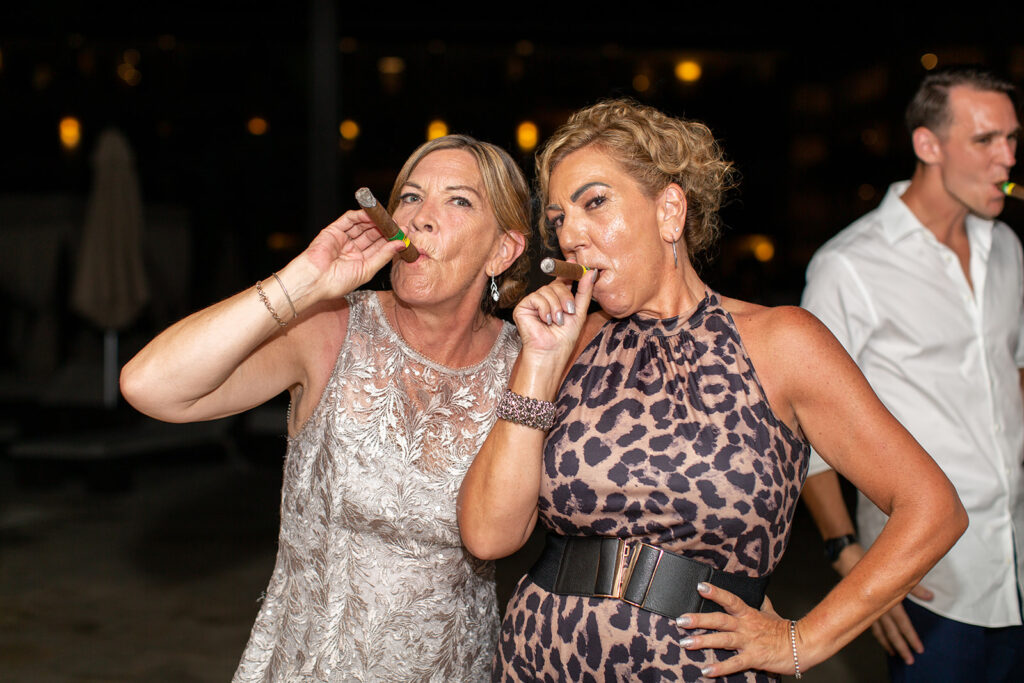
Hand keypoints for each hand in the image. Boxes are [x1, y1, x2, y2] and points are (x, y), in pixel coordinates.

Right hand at [297, 209, 407, 301]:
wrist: (314, 281)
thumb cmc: (337, 282)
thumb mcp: (367, 270)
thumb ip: (384, 255)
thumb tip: (401, 244)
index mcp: (360, 262)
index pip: (379, 247)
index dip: (391, 241)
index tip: (404, 235)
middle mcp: (352, 249)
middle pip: (373, 235)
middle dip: (386, 229)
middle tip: (399, 224)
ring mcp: (343, 239)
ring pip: (362, 226)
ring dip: (376, 222)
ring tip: (389, 219)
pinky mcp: (334, 230)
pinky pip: (349, 219)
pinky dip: (361, 215)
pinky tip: (373, 216)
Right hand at [513, 269, 597, 367]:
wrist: (551, 352)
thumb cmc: (564, 338)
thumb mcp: (579, 312)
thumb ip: (584, 291)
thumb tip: (591, 272)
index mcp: (558, 299)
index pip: (562, 280)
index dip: (567, 269)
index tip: (572, 261)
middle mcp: (545, 298)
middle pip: (556, 284)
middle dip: (565, 297)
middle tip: (567, 312)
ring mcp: (533, 302)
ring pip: (547, 290)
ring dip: (556, 307)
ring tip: (556, 321)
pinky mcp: (522, 307)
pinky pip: (536, 297)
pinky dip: (544, 309)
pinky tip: (545, 320)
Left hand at [677, 582, 796, 677]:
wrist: (803, 645)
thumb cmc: (786, 630)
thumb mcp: (772, 612)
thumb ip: (762, 603)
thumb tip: (759, 593)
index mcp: (749, 614)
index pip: (730, 600)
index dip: (716, 592)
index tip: (700, 586)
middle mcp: (746, 626)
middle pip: (719, 620)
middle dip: (699, 620)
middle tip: (680, 619)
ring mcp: (749, 642)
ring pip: (722, 640)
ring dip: (703, 642)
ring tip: (686, 643)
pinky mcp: (754, 658)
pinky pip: (735, 663)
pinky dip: (720, 668)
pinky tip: (706, 670)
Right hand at [832, 542, 928, 663]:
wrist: (847, 559)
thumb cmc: (871, 564)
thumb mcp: (896, 573)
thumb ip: (914, 588)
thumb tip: (930, 597)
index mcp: (887, 601)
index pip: (902, 624)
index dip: (911, 637)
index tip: (918, 649)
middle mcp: (877, 609)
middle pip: (891, 632)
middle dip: (900, 647)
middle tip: (909, 660)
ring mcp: (867, 609)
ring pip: (880, 632)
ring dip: (888, 644)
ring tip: (894, 654)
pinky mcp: (861, 607)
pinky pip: (871, 625)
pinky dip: (878, 635)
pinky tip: (881, 640)